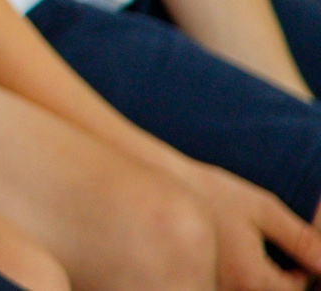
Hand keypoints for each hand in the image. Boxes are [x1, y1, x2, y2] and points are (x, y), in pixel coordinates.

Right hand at [177, 156, 320, 290]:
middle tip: (290, 244)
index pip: (300, 286)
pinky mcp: (205, 281)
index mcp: (252, 279)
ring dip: (273, 272)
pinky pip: (239, 285)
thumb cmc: (212, 192)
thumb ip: (301, 239)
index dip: (309, 263)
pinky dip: (252, 272)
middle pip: (279, 289)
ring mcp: (216, 288)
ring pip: (260, 288)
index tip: (306, 234)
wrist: (159, 183)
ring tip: (266, 243)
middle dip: (293, 270)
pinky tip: (245, 246)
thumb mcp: (262, 209)